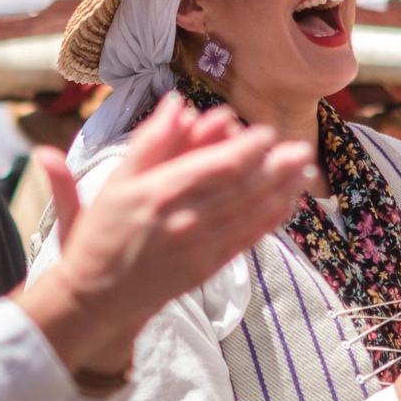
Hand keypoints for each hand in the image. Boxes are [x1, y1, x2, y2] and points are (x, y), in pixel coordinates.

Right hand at [34, 95, 312, 341]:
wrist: (96, 297)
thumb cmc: (102, 232)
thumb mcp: (116, 180)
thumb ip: (150, 141)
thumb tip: (177, 103)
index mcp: (159, 193)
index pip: (215, 167)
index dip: (246, 149)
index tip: (267, 131)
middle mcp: (184, 220)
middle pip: (240, 189)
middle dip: (275, 168)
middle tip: (303, 148)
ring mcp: (199, 247)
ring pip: (249, 213)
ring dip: (280, 191)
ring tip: (304, 171)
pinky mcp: (207, 267)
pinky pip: (246, 239)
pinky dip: (269, 219)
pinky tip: (286, 202)